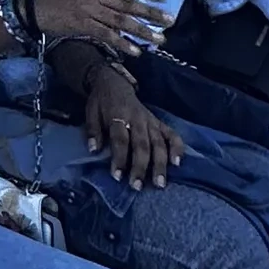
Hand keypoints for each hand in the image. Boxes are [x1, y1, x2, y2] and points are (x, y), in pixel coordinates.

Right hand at [26, 0, 168, 54]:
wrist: (35, 6)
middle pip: (128, 4)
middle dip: (150, 13)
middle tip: (170, 20)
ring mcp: (89, 10)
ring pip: (121, 21)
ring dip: (142, 31)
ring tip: (159, 39)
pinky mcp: (83, 25)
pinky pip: (107, 35)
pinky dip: (122, 43)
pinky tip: (135, 51)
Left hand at [83, 68, 182, 186]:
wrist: (114, 83)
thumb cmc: (102, 102)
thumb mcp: (91, 112)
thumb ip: (93, 130)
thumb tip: (93, 150)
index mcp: (118, 116)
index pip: (120, 140)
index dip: (119, 158)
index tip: (117, 176)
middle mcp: (137, 119)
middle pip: (141, 145)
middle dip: (141, 167)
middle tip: (137, 186)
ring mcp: (150, 121)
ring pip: (158, 143)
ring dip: (160, 164)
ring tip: (160, 183)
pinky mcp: (159, 122)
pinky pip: (172, 134)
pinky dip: (177, 147)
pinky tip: (178, 163)